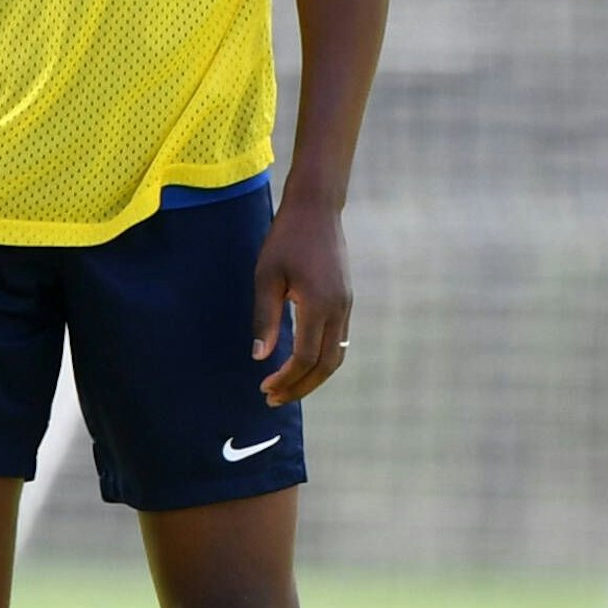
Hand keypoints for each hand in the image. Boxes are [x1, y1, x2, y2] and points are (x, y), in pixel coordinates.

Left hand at [252, 199, 351, 407]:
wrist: (316, 209)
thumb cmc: (286, 238)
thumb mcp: (267, 275)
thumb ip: (265, 318)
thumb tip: (261, 357)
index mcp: (319, 305)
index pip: (306, 357)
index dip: (286, 378)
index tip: (264, 388)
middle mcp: (339, 310)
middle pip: (326, 365)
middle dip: (301, 386)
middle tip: (274, 398)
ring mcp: (346, 305)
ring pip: (336, 356)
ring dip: (314, 376)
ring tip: (287, 387)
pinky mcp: (346, 300)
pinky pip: (338, 340)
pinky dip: (322, 359)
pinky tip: (302, 362)